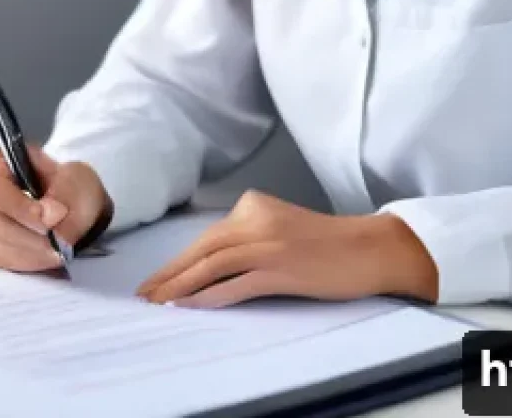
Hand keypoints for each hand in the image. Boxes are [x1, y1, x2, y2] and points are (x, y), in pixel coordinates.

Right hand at [0, 146, 109, 271]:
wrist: (69, 208)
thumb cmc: (66, 186)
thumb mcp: (74, 179)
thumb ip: (62, 193)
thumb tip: (50, 216)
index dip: (21, 205)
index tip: (52, 217)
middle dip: (30, 233)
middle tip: (60, 238)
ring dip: (31, 250)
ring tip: (58, 248)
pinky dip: (26, 260)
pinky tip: (45, 255)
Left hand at [135, 190, 437, 308]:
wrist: (368, 248)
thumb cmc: (328, 244)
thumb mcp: (281, 227)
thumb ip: (250, 234)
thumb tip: (213, 262)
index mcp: (254, 205)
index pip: (207, 236)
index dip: (178, 259)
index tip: (157, 277)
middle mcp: (256, 219)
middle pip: (203, 248)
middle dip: (170, 273)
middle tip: (143, 294)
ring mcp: (268, 243)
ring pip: (212, 264)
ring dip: (180, 286)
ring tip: (157, 303)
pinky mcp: (281, 268)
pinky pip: (235, 284)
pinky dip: (208, 296)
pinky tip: (189, 306)